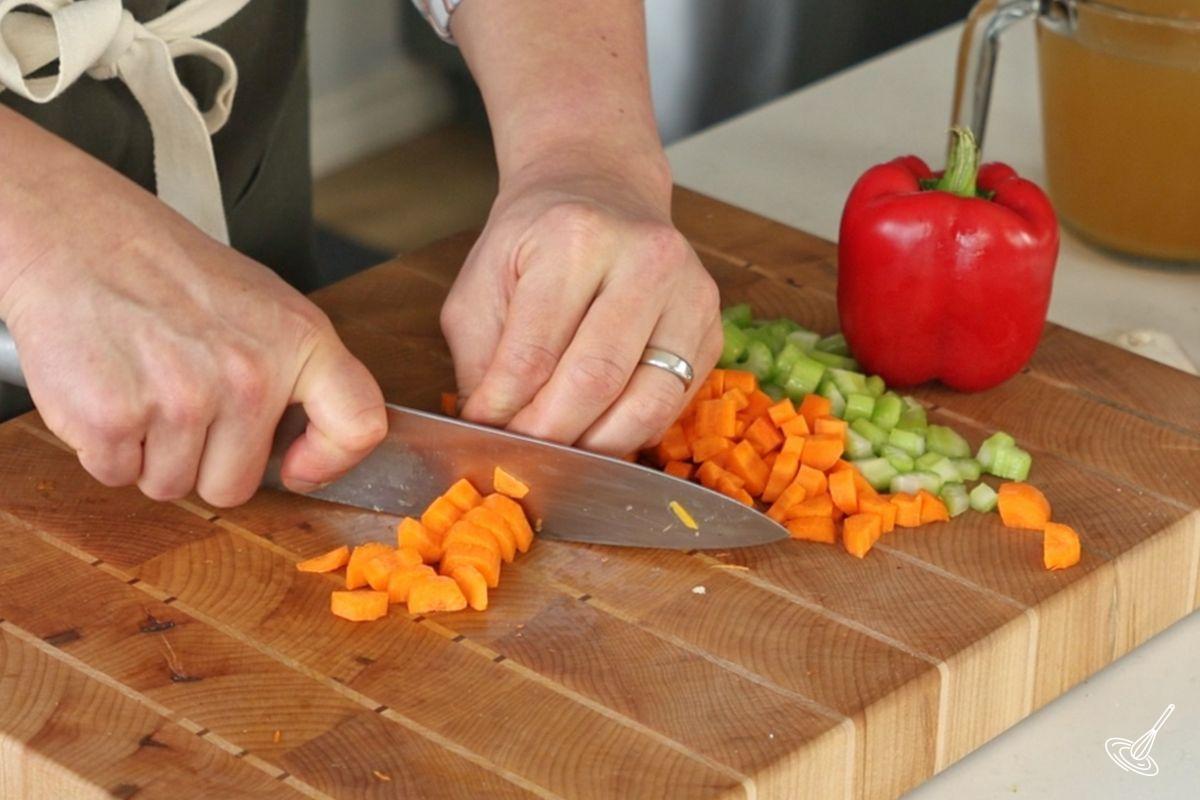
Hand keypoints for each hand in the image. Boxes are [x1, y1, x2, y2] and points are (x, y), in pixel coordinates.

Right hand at [0, 167, 385, 505]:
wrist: (77, 232)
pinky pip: (117, 475)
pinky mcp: (115, 418)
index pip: (359, 426)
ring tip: (143, 384)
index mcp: (299, 341)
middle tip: (179, 398)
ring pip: (172, 485)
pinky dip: (104, 446)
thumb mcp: (264, 305)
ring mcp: (182, 399)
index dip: (331, 461)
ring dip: (150, 452)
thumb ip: (299, 372)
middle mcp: (250, 375)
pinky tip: (110, 389)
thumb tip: (312, 446)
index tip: (298, 465)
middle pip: (236, 486)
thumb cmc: (168, 271)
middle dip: (202, 460)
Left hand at [441, 168, 721, 455]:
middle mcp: (646, 259)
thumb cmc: (536, 243)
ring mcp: (691, 294)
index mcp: (577, 238)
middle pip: (596, 380)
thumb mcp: (483, 283)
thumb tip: (491, 430)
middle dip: (552, 435)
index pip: (536, 351)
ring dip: (598, 446)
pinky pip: (673, 405)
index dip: (505, 408)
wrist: (602, 192)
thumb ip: (483, 358)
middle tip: (522, 457)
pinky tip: (600, 427)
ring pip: (648, 403)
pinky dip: (632, 432)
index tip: (484, 433)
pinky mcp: (712, 328)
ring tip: (561, 453)